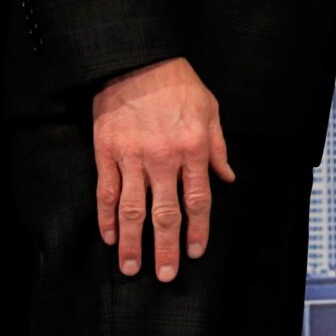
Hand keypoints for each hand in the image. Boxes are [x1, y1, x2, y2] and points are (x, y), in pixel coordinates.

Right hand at [90, 56, 233, 280]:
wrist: (137, 60)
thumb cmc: (178, 83)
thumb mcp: (210, 110)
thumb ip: (218, 148)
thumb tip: (228, 178)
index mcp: (194, 149)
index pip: (198, 201)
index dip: (197, 230)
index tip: (195, 252)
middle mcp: (164, 159)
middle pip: (165, 214)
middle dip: (165, 248)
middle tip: (165, 275)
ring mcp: (132, 158)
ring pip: (132, 210)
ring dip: (133, 243)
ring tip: (131, 268)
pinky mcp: (106, 153)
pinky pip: (107, 193)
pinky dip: (107, 218)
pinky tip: (110, 237)